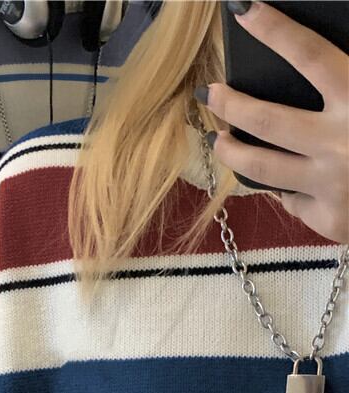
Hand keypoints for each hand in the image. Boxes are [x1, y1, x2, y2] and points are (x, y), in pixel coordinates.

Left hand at [198, 1, 348, 242]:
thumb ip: (344, 79)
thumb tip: (315, 63)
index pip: (312, 56)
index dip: (275, 30)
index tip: (243, 9)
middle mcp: (341, 144)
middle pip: (267, 120)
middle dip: (230, 105)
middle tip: (210, 94)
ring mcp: (331, 185)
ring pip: (260, 168)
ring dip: (232, 152)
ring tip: (220, 140)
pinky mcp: (329, 219)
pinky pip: (290, 198)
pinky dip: (286, 187)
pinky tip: (286, 179)